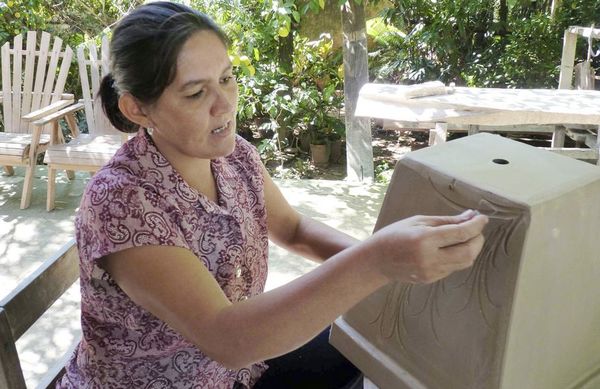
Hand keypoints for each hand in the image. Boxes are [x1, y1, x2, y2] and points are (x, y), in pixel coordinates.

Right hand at [368, 210, 487, 283]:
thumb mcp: (418, 221)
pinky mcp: (431, 279)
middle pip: (468, 252)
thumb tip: (470, 216)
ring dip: (471, 249)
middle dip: (478, 240)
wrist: (376, 261)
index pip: (460, 233)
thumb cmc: (394, 235)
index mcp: (425, 239)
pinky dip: (458, 256)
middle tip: (476, 229)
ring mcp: (431, 271)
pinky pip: (453, 267)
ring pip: (464, 262)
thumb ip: (446, 220)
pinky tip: (451, 248)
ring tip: (466, 237)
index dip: (476, 225)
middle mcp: (430, 258)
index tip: (482, 218)